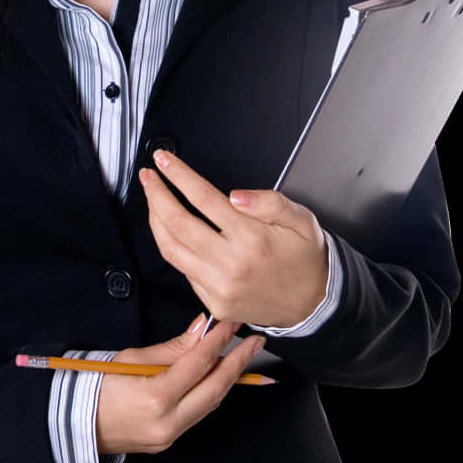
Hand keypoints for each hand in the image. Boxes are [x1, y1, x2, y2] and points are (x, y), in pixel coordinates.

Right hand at [95, 317, 267, 454]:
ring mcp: (170, 435)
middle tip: (256, 341)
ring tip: (242, 356)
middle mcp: (168, 421)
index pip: (199, 363)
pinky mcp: (168, 441)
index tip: (234, 322)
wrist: (72, 424)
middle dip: (238, 362)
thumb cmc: (95, 384)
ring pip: (211, 404)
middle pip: (215, 388)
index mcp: (156, 396)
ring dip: (228, 378)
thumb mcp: (130, 358)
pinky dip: (210, 392)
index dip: (219, 340)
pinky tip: (218, 376)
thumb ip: (172, 348)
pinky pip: (198, 414)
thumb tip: (202, 328)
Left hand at [138, 151, 327, 328]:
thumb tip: (237, 195)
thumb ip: (270, 202)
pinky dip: (172, 247)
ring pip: (171, 249)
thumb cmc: (305, 258)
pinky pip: (183, 271)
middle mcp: (232, 263)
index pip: (203, 198)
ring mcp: (220, 286)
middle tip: (149, 176)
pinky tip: (170, 231)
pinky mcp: (214, 302)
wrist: (313, 302)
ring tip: (152, 200)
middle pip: (178, 223)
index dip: (178, 175)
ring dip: (155, 221)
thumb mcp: (301, 219)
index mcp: (252, 238)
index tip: (164, 160)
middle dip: (156, 194)